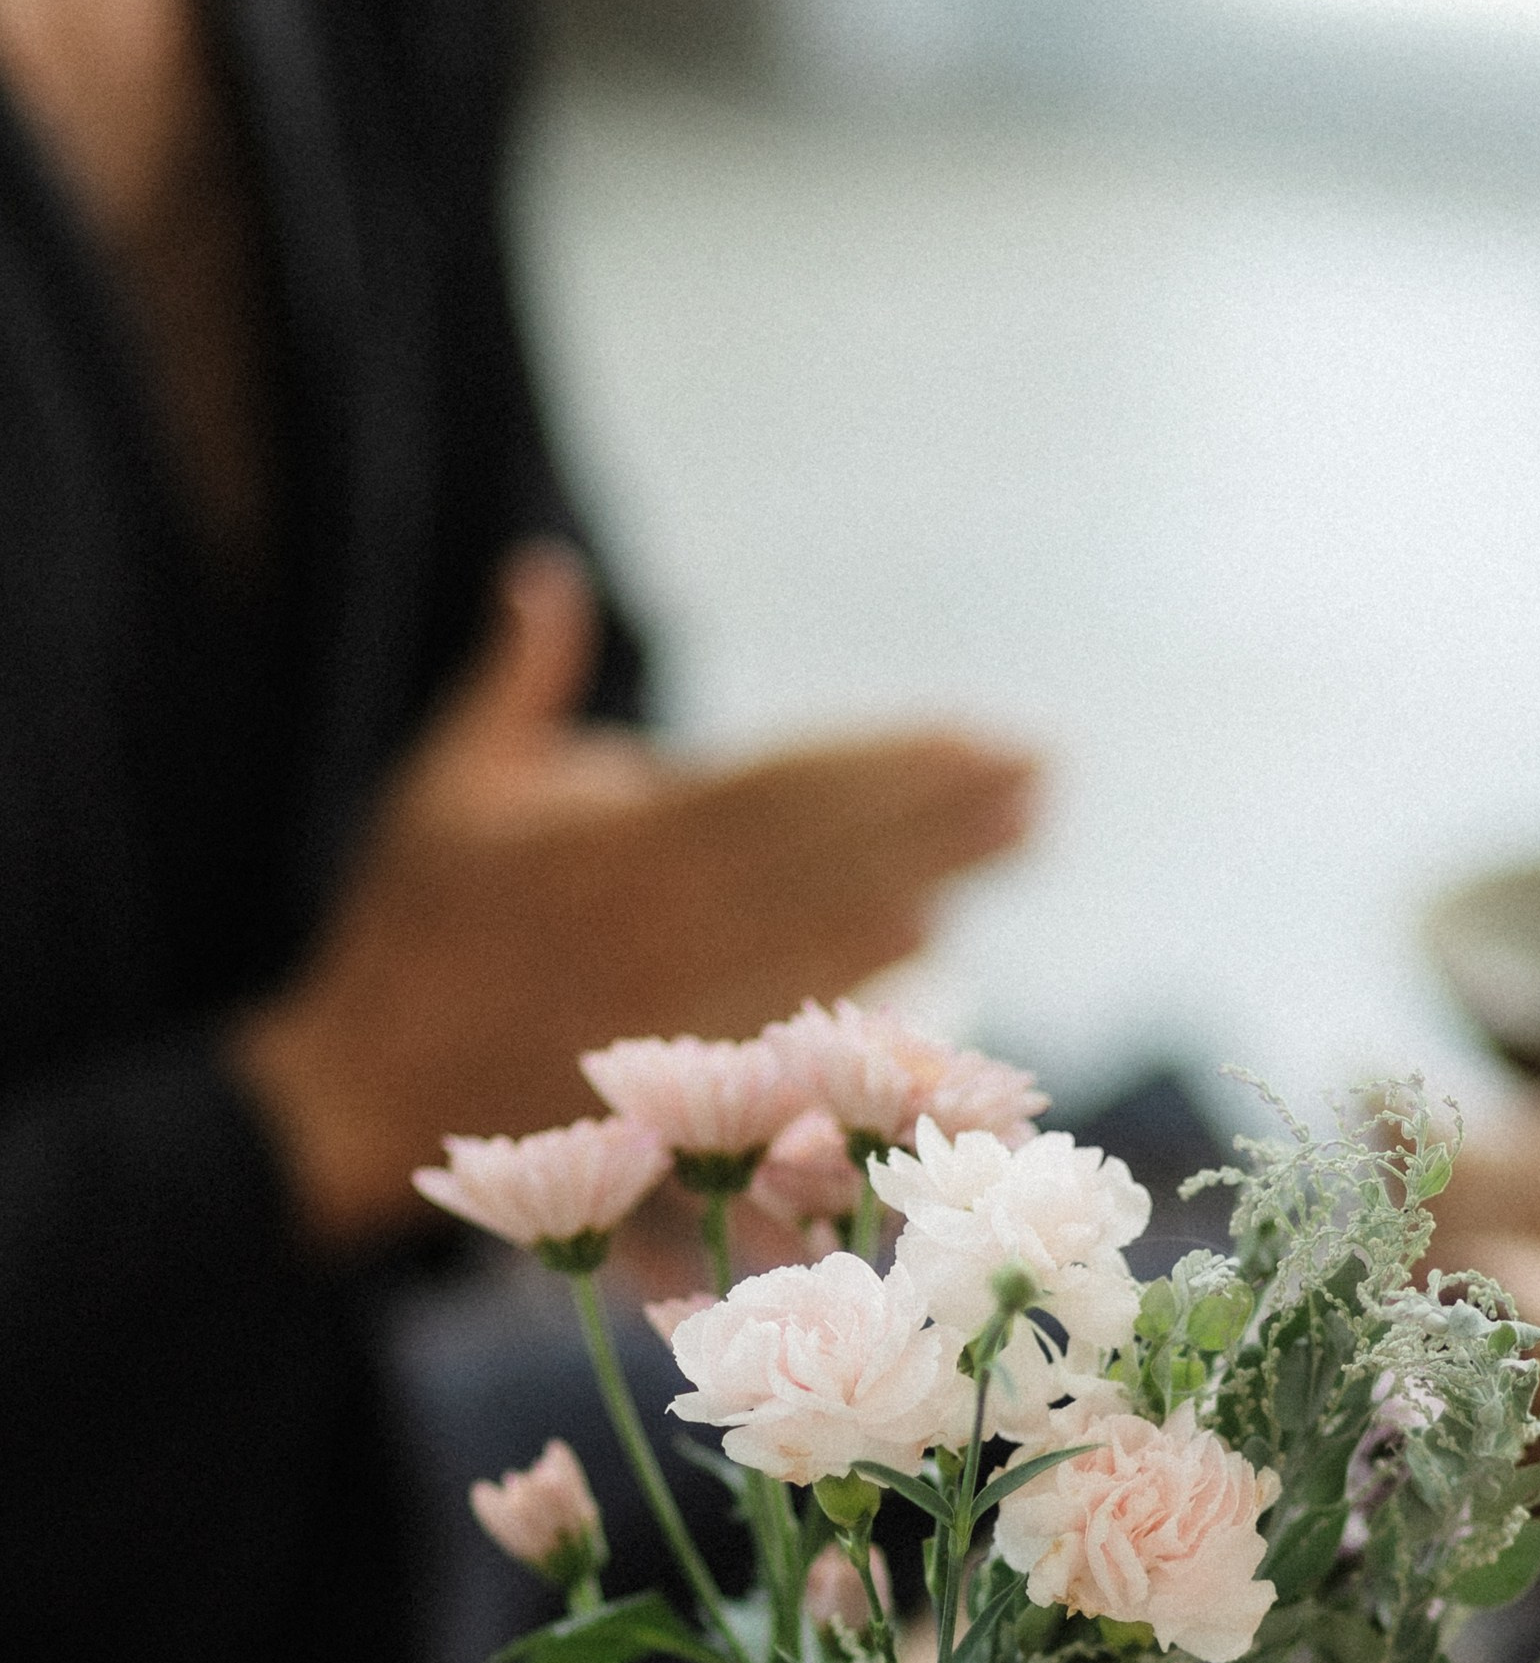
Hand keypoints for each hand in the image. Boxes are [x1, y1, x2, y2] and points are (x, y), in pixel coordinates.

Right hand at [235, 542, 1039, 1239]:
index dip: (891, 760)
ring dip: (937, 874)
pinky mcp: (685, 1071)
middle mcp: (666, 918)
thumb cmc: (415, 923)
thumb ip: (521, 680)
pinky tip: (933, 937)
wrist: (372, 1087)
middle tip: (1043, 773)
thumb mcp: (452, 782)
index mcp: (620, 837)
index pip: (788, 786)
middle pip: (836, 852)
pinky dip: (870, 973)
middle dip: (945, 810)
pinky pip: (795, 1015)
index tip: (976, 735)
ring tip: (1023, 832)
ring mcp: (684, 1000)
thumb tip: (546, 575)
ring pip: (836, 927)